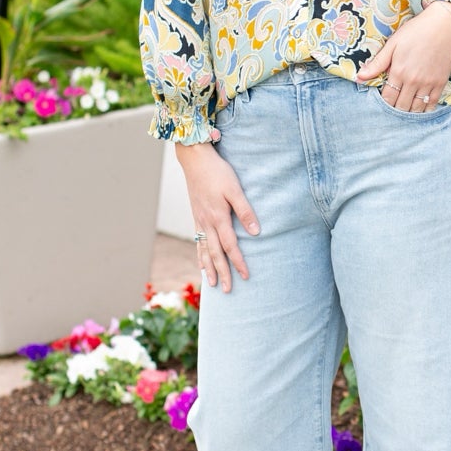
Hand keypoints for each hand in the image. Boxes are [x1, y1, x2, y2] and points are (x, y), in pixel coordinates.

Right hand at [175, 140, 258, 290]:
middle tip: (228, 290)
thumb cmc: (218, 172)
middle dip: (222, 273)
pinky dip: (200, 254)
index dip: (239, 262)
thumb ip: (245, 211)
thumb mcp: (235, 189)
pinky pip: (197, 241)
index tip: (246, 276)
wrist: (195, 160)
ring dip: (209, 268)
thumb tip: (256, 233)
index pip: (230, 246)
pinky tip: (202, 262)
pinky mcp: (196, 216)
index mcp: (218, 217)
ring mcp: (199, 220)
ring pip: (204, 250)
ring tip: (212, 284)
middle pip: (216, 253)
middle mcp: (207, 223)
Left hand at [357, 2, 450, 111]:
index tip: (382, 101)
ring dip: (409, 112)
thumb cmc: (416, 31)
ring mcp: (428, 83)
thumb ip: (377, 63)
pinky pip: (432, 104)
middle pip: (401, 106)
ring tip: (404, 110)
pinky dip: (425, 110)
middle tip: (393, 106)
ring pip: (416, 108)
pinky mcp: (441, 83)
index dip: (384, 103)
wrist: (443, 24)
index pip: (388, 98)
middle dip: (395, 109)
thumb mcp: (393, 44)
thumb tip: (359, 77)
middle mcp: (413, 81)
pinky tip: (420, 109)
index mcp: (399, 71)